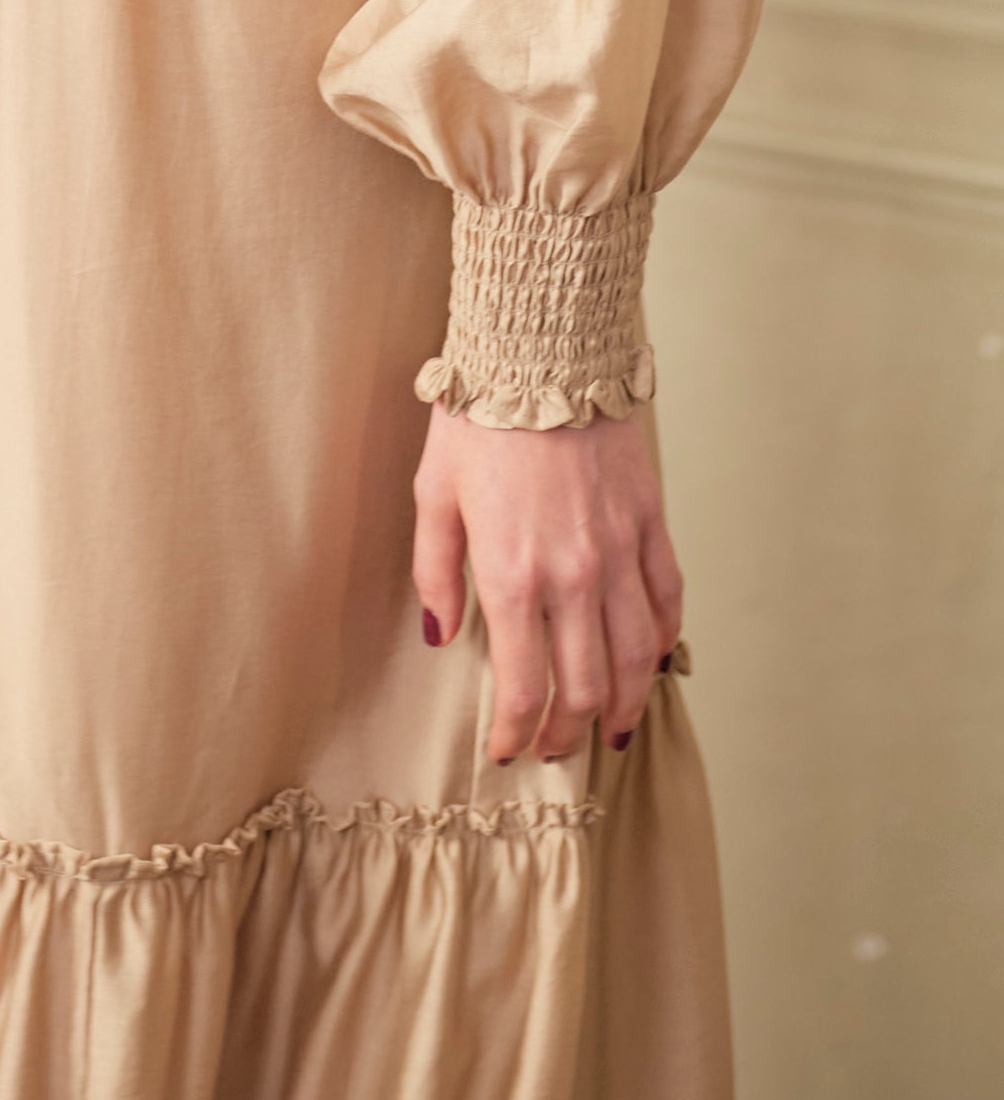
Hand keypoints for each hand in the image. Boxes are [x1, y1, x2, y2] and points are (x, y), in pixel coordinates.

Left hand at [411, 404, 684, 767]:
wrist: (542, 350)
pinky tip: (651, 662)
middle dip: (567, 732)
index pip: (524, 686)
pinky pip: (668, 599)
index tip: (507, 749)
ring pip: (636, 657)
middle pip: (583, 687)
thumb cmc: (477, 417)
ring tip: (608, 729)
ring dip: (623, 705)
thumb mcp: (432, 492)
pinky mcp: (651, 521)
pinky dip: (665, 642)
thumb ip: (434, 570)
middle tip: (555, 749)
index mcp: (510, 573)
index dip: (516, 732)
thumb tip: (441, 634)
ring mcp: (619, 551)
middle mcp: (572, 575)